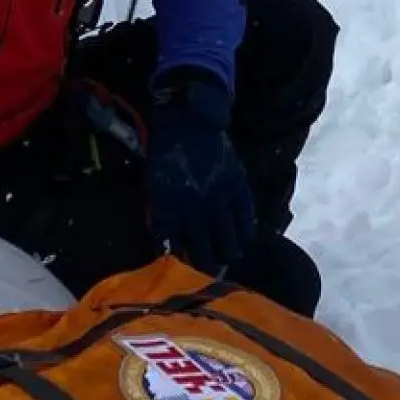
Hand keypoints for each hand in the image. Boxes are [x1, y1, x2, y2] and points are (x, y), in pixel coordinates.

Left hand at [144, 71, 256, 275]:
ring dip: (228, 251)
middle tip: (210, 278)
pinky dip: (246, 228)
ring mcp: (218, 193)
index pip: (174, 242)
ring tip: (231, 261)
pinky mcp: (236, 182)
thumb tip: (167, 241)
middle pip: (201, 244)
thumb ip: (161, 212)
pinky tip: (246, 239)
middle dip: (205, 264)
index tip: (183, 273)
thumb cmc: (165, 154)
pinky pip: (245, 212)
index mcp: (170, 203)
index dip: (179, 260)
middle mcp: (195, 203)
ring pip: (226, 233)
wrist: (188, 121)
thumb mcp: (153, 183)